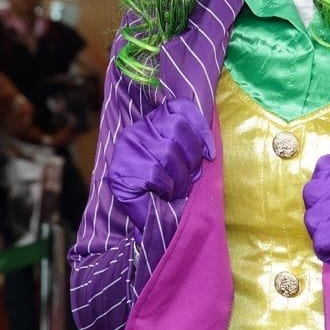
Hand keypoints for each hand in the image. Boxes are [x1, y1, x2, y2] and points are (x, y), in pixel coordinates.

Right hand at [108, 97, 214, 230]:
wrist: (149, 222)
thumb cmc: (169, 189)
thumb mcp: (183, 161)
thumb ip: (191, 144)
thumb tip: (208, 148)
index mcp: (153, 123)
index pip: (179, 107)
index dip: (200, 127)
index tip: (210, 153)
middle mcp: (137, 131)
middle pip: (177, 127)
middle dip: (191, 157)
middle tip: (190, 177)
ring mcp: (126, 149)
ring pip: (167, 152)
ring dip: (180, 177)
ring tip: (178, 189)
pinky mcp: (120, 172)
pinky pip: (155, 174)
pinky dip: (167, 188)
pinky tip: (165, 194)